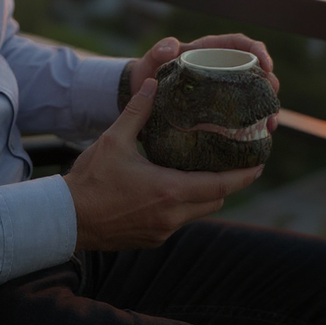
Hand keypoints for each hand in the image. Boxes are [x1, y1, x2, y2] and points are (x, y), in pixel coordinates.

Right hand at [63, 78, 262, 250]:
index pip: (221, 185)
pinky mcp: (151, 239)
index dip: (244, 174)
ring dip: (205, 194)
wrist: (65, 219)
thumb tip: (153, 85)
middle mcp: (172, 216)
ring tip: (207, 171)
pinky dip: (184, 205)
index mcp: (169, 190)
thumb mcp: (114, 139)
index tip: (260, 162)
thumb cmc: (90, 180)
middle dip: (228, 183)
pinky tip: (173, 188)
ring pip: (198, 212)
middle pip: (216, 200)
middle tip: (236, 162)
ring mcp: (162, 231)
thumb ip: (137, 111)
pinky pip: (179, 222)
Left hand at [127, 34, 278, 133]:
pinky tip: (260, 135)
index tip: (267, 65)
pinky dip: (254, 123)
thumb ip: (159, 51)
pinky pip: (243, 113)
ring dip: (267, 108)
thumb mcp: (153, 59)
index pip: (241, 45)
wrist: (142, 96)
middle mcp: (222, 68)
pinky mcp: (221, 108)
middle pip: (255, 71)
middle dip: (270, 84)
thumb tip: (172, 47)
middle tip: (273, 100)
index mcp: (210, 50)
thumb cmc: (149, 72)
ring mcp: (223, 89)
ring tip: (271, 124)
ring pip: (254, 94)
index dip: (259, 51)